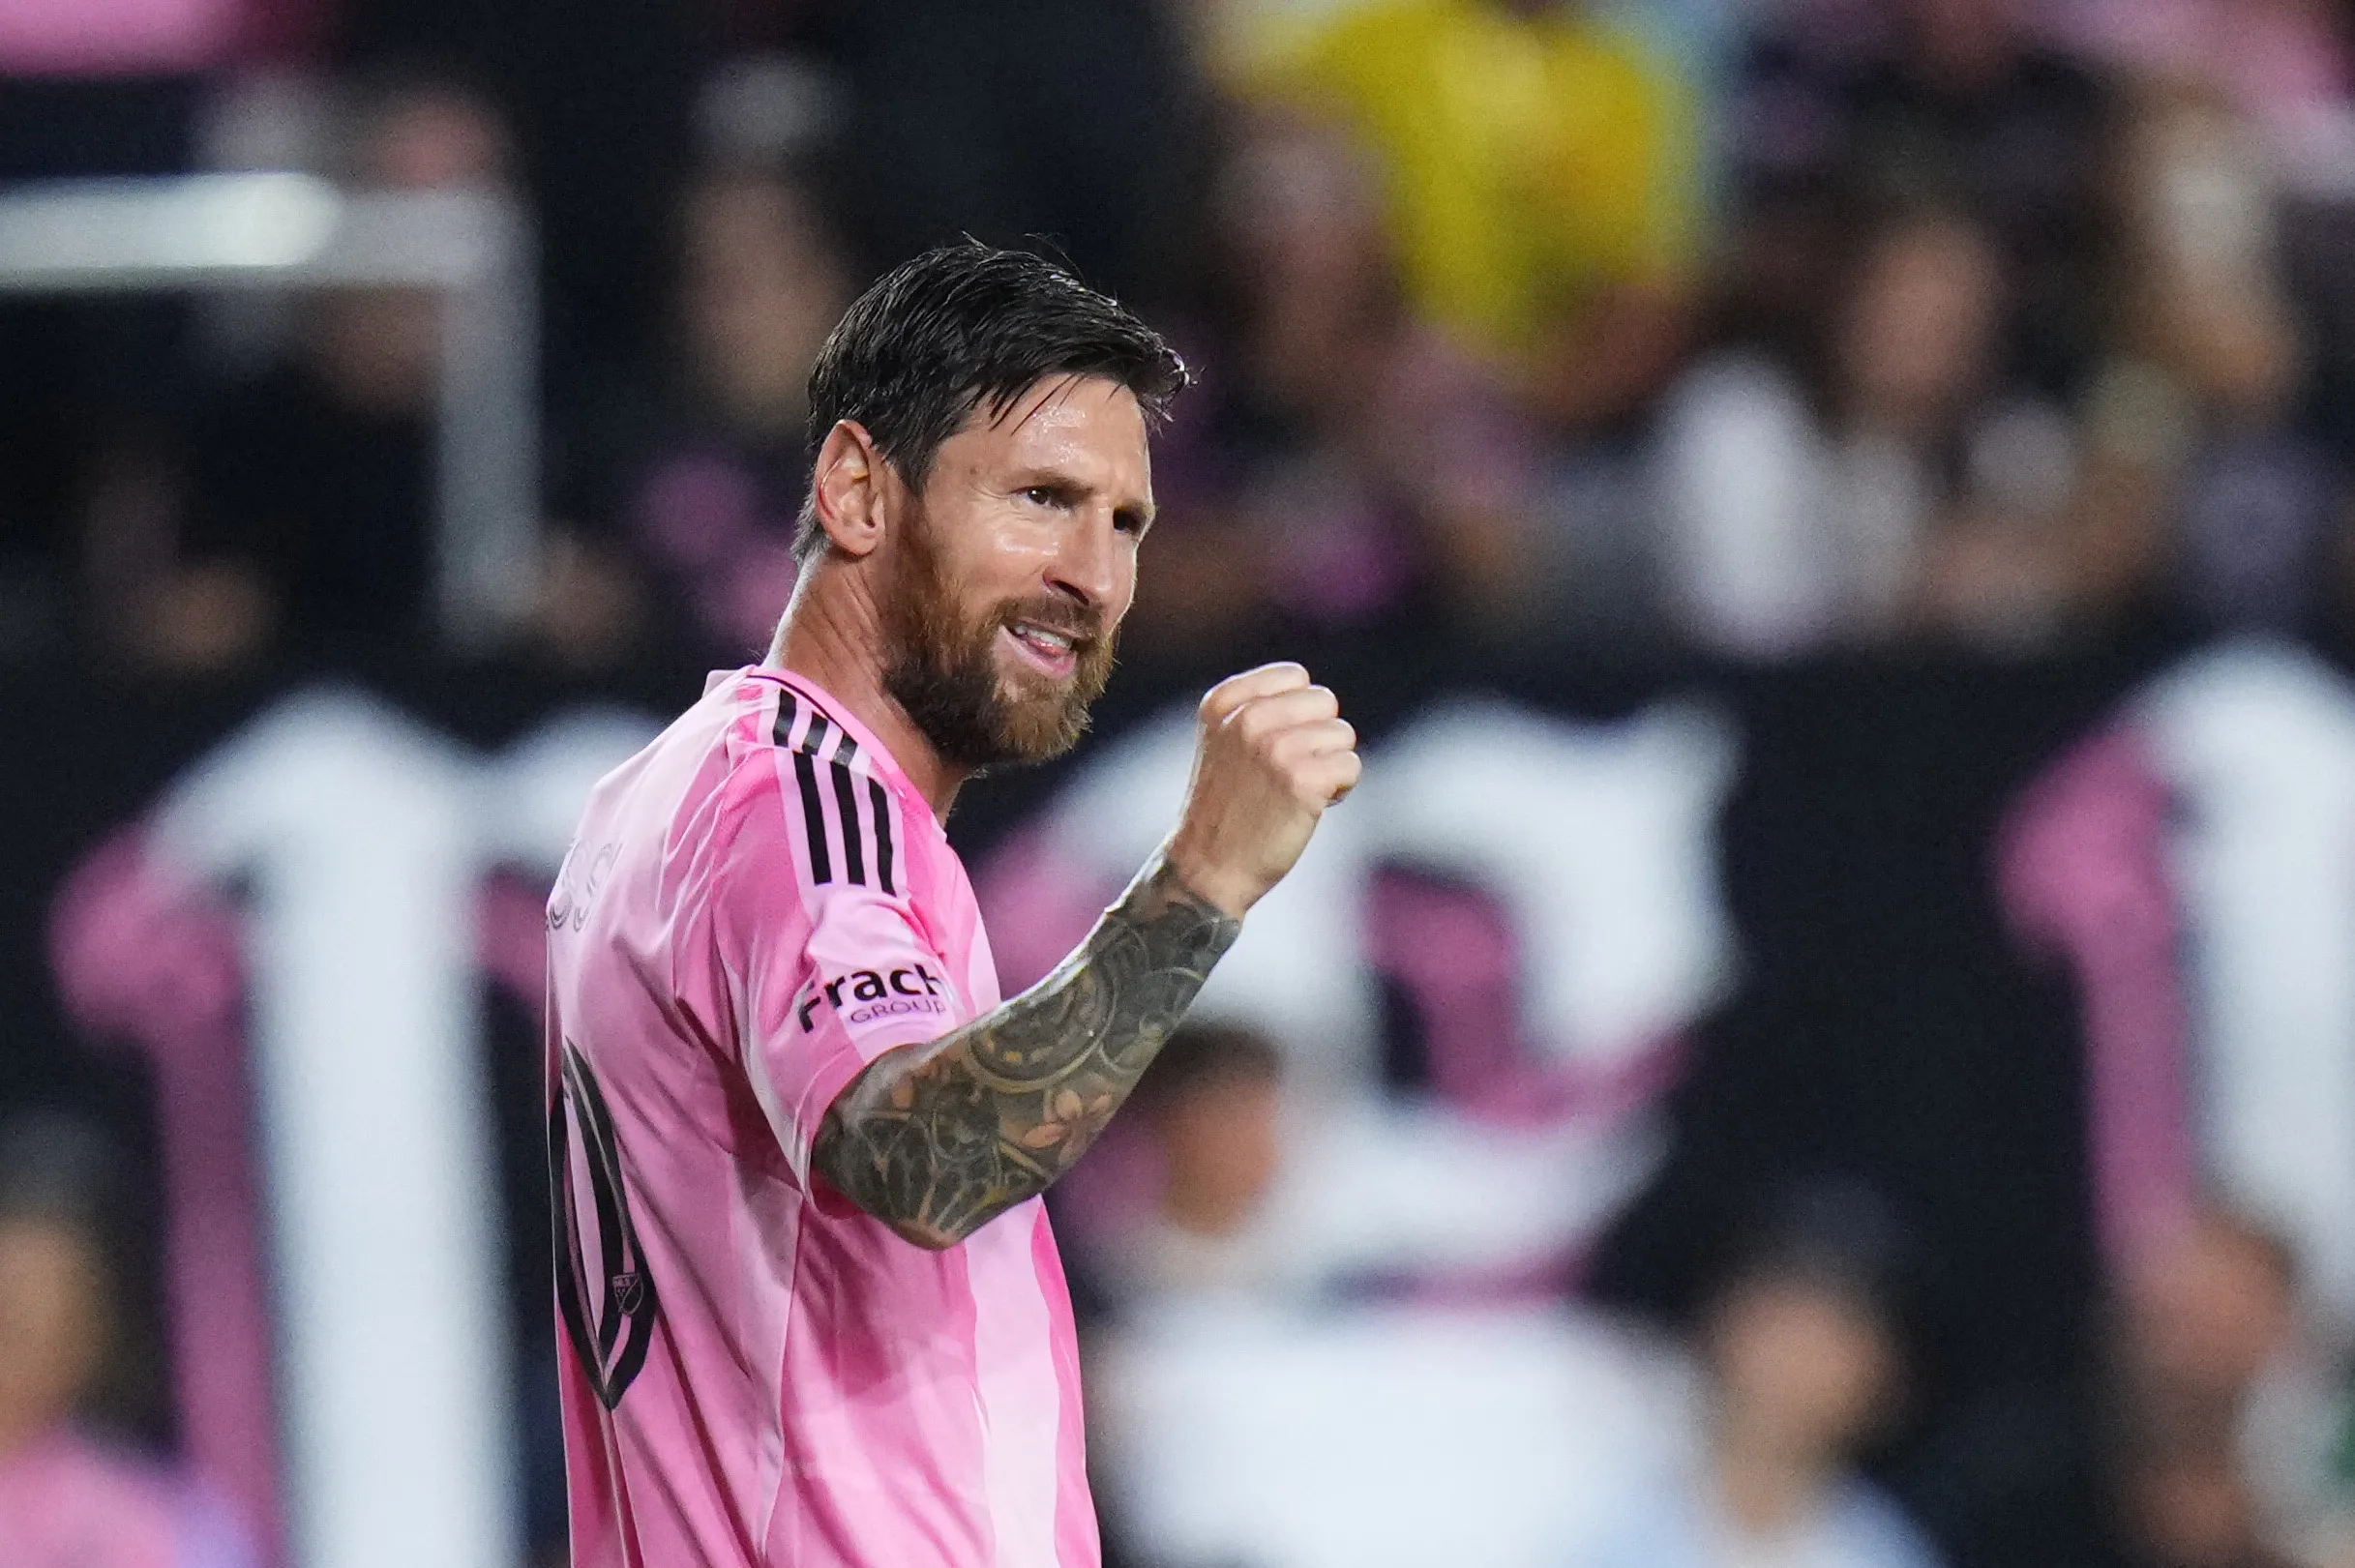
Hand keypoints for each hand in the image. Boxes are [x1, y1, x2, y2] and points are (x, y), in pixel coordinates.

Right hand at [1161, 662, 1359, 919]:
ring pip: (1342, 735)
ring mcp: (1275, 748)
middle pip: (1324, 702)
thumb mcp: (1224, 743)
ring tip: (1297, 792)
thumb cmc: (1225, 809)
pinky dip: (1340, 789)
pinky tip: (1312, 807)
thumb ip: (1260, 710)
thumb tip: (1323, 699)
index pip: (1295, 676)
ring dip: (1330, 765)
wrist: (1207, 869)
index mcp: (1223, 704)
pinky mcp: (1303, 780)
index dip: (1299, 712)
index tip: (1277, 745)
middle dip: (1319, 737)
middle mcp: (1247, 719)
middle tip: (1292, 772)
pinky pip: (1350, 766)